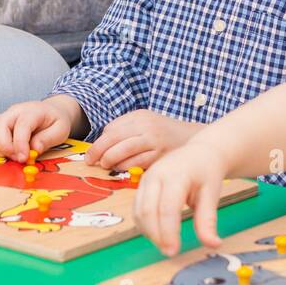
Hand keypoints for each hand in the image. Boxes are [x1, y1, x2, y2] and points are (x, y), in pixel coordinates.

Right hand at [0, 95, 79, 160]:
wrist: (51, 111)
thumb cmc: (55, 121)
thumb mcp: (61, 130)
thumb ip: (48, 139)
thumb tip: (34, 149)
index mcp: (33, 111)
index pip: (22, 125)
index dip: (20, 144)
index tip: (24, 158)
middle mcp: (15, 111)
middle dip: (5, 146)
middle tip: (17, 158)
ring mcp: (4, 115)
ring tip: (8, 156)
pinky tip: (2, 152)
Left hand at [85, 110, 201, 171]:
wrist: (194, 138)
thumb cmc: (166, 134)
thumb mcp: (146, 123)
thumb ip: (127, 130)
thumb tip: (102, 145)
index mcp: (139, 116)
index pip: (111, 129)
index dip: (98, 142)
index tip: (92, 153)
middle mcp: (146, 125)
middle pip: (113, 137)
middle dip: (98, 151)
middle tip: (91, 162)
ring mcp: (154, 140)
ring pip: (123, 150)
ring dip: (110, 160)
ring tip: (106, 165)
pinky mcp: (160, 155)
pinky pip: (136, 163)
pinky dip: (125, 167)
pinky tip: (122, 169)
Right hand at [133, 140, 227, 255]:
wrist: (200, 152)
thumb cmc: (206, 172)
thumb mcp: (212, 194)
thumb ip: (208, 220)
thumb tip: (213, 244)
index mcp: (176, 175)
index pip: (167, 208)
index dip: (168, 232)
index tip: (174, 251)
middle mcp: (156, 175)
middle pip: (148, 211)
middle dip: (156, 235)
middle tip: (170, 251)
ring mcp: (146, 179)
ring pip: (139, 212)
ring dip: (149, 232)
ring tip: (166, 244)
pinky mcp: (141, 185)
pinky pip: (136, 209)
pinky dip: (144, 225)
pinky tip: (158, 234)